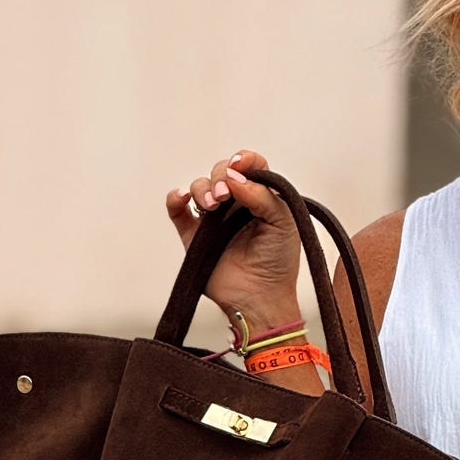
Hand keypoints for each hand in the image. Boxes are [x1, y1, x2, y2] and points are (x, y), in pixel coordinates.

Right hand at [165, 148, 301, 326]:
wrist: (260, 299)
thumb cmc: (278, 264)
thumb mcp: (284, 224)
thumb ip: (263, 196)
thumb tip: (234, 177)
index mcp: (261, 198)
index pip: (250, 166)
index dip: (244, 160)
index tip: (240, 164)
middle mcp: (236, 205)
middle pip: (221, 172)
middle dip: (220, 176)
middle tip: (225, 195)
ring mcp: (213, 219)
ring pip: (198, 187)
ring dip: (201, 189)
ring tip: (212, 206)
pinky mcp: (194, 236)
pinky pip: (177, 209)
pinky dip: (175, 199)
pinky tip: (182, 199)